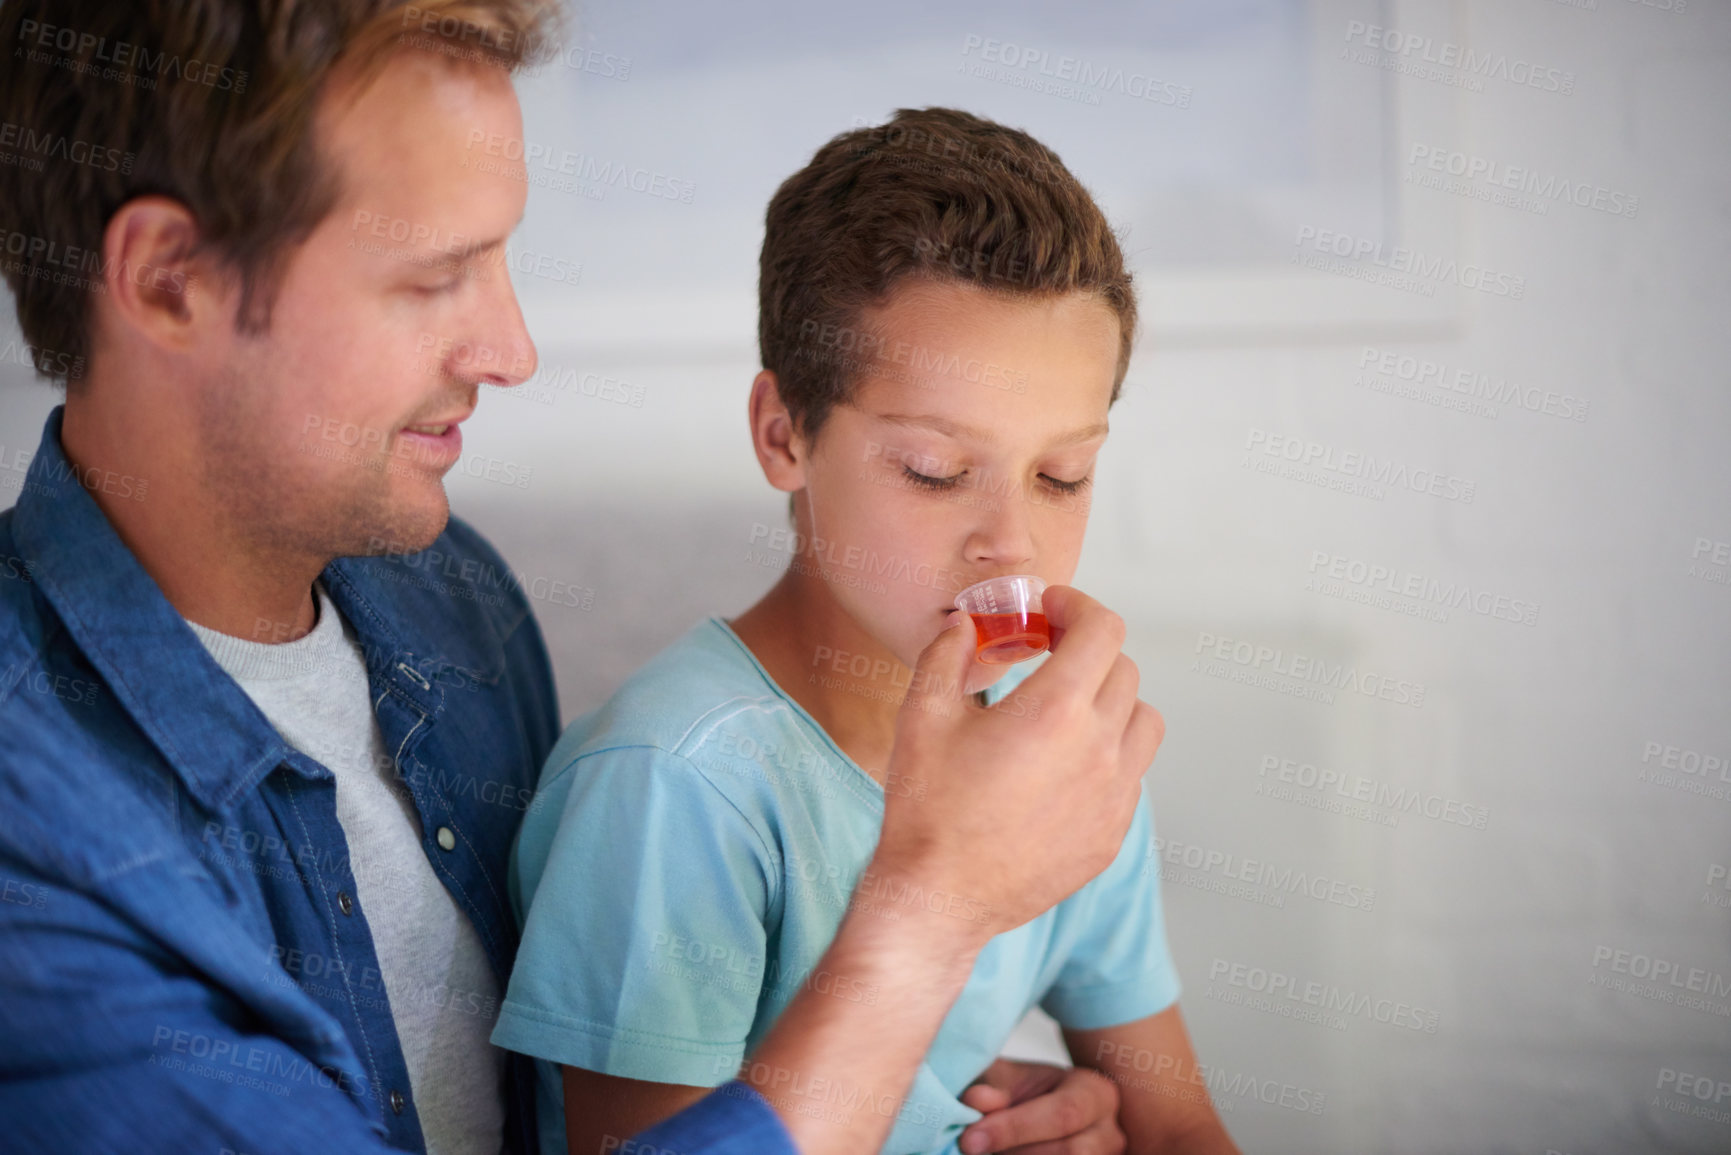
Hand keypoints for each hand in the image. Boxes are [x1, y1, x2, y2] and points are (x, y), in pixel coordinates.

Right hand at [872, 585, 1163, 940]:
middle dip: (1087, 651)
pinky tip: (1066, 764)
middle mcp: (1098, 749)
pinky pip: (1133, 774)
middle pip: (1124, 670)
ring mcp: (1113, 795)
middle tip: (1050, 654)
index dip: (1078, 607)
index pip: (1103, 630)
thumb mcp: (922, 716)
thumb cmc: (928, 809)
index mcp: (1054, 710)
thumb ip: (946, 655)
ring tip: (1068, 709)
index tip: (1051, 610)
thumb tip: (964, 625)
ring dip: (1111, 701)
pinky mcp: (1112, 832)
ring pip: (1143, 721)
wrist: (940, 897)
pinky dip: (1111, 754)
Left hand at [958, 1059, 1125, 1153]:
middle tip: (976, 1148)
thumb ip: (992, 1089)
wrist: (1042, 1111)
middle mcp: (1111, 1132)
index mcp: (1096, 1092)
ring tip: (996, 1152)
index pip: (1062, 1114)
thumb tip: (975, 1101)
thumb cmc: (1027, 1094)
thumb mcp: (1008, 1081)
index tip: (969, 1140)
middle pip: (1071, 1152)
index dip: (1013, 1129)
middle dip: (1017, 1151)